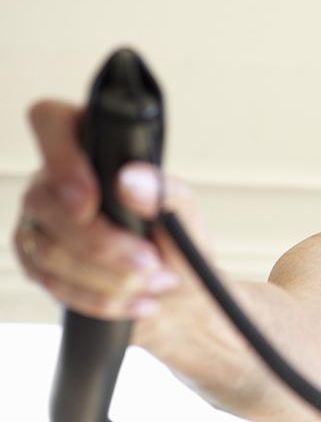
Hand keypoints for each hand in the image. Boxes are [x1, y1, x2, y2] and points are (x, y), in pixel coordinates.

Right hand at [13, 99, 208, 319]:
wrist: (177, 293)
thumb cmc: (177, 241)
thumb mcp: (184, 214)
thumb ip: (164, 192)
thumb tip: (130, 180)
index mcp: (90, 146)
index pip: (50, 121)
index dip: (62, 159)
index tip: (92, 202)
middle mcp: (54, 177)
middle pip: (47, 203)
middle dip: (105, 245)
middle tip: (152, 261)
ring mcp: (39, 219)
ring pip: (49, 250)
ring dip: (109, 277)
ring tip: (154, 281)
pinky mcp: (35, 258)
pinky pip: (51, 283)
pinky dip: (99, 299)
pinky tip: (134, 300)